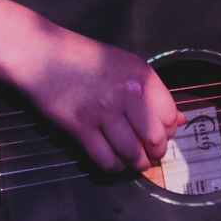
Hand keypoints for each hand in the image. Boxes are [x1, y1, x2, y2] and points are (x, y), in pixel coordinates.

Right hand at [9, 25, 183, 172]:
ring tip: (135, 162)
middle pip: (154, 138)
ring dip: (136, 164)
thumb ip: (152, 93)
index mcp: (142, 76)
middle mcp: (127, 95)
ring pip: (131, 152)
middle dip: (155, 153)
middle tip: (151, 155)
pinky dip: (113, 166)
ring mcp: (103, 112)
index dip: (169, 133)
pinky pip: (105, 159)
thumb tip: (178, 120)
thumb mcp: (126, 66)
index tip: (162, 137)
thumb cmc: (84, 58)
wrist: (42, 54)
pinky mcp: (80, 127)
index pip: (169, 116)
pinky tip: (114, 162)